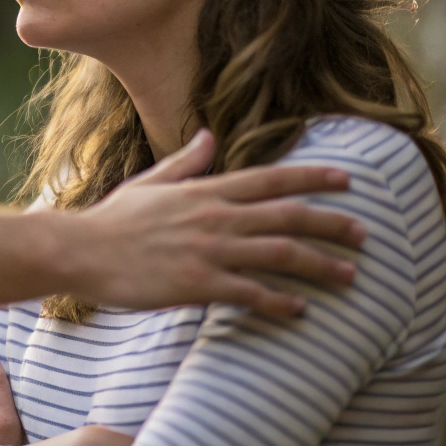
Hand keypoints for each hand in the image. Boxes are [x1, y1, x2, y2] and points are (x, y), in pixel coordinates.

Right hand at [60, 129, 364, 317]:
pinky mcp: (197, 284)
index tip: (347, 181)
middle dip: (333, 224)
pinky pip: (251, 294)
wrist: (80, 251)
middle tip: (366, 235)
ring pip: (280, 254)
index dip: (313, 178)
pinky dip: (281, 302)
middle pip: (288, 216)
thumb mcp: (150, 183)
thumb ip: (187, 162)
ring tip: (349, 276)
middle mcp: (214, 217)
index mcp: (204, 191)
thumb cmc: (112, 220)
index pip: (270, 179)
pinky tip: (299, 310)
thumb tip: (211, 134)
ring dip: (321, 265)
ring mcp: (208, 251)